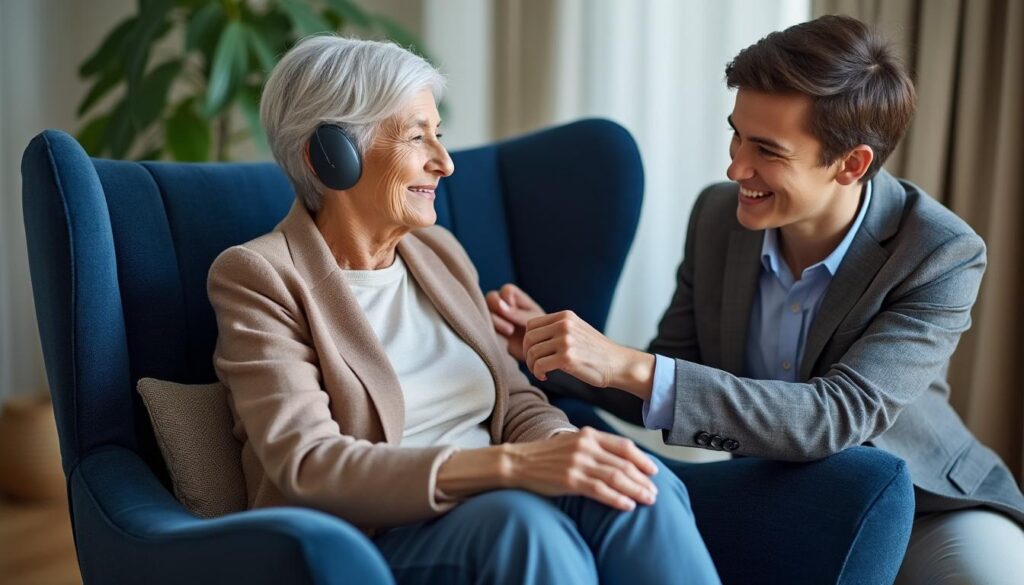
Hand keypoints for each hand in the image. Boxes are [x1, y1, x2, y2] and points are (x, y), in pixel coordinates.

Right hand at [485, 284, 545, 360]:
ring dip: (495, 321)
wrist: (537, 350)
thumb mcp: (533, 320)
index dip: (508, 298)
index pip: (506, 290)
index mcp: (516, 298)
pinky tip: (501, 337)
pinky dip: (489, 330)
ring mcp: (495, 317)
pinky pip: (482, 327)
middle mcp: (503, 305)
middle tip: (509, 320)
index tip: (514, 308)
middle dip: (497, 306)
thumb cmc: (540, 331)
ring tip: (510, 331)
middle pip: (491, 297)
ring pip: (485, 311)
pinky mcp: (490, 330)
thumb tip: (501, 307)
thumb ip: (518, 313)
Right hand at [504, 427, 658, 510]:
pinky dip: (617, 499)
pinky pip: (600, 490)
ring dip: (636, 490)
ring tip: (648, 500)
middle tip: (655, 492)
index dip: (642, 459)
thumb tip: (619, 461)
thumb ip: (594, 448)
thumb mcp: (572, 443)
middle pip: (624, 464)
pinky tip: (628, 506)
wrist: (517, 463)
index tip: (654, 471)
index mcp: (588, 434)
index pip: (624, 446)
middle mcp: (586, 446)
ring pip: (616, 477)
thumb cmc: (546, 456)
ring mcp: (578, 463)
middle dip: (643, 479)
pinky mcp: (570, 479)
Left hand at [523, 311, 654, 398]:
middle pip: (529, 338)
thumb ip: (557, 329)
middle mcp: (564, 325)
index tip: (535, 353)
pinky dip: (538, 373)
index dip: (528, 341)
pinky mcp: (567, 358)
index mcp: (565, 316)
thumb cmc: (596, 351)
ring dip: (532, 366)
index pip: (531, 325)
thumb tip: (529, 338)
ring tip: (541, 372)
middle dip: (527, 354)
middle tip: (535, 365)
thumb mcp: (577, 330)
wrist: (618, 364)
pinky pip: (539, 365)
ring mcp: (566, 340)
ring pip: (532, 352)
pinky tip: (545, 377)